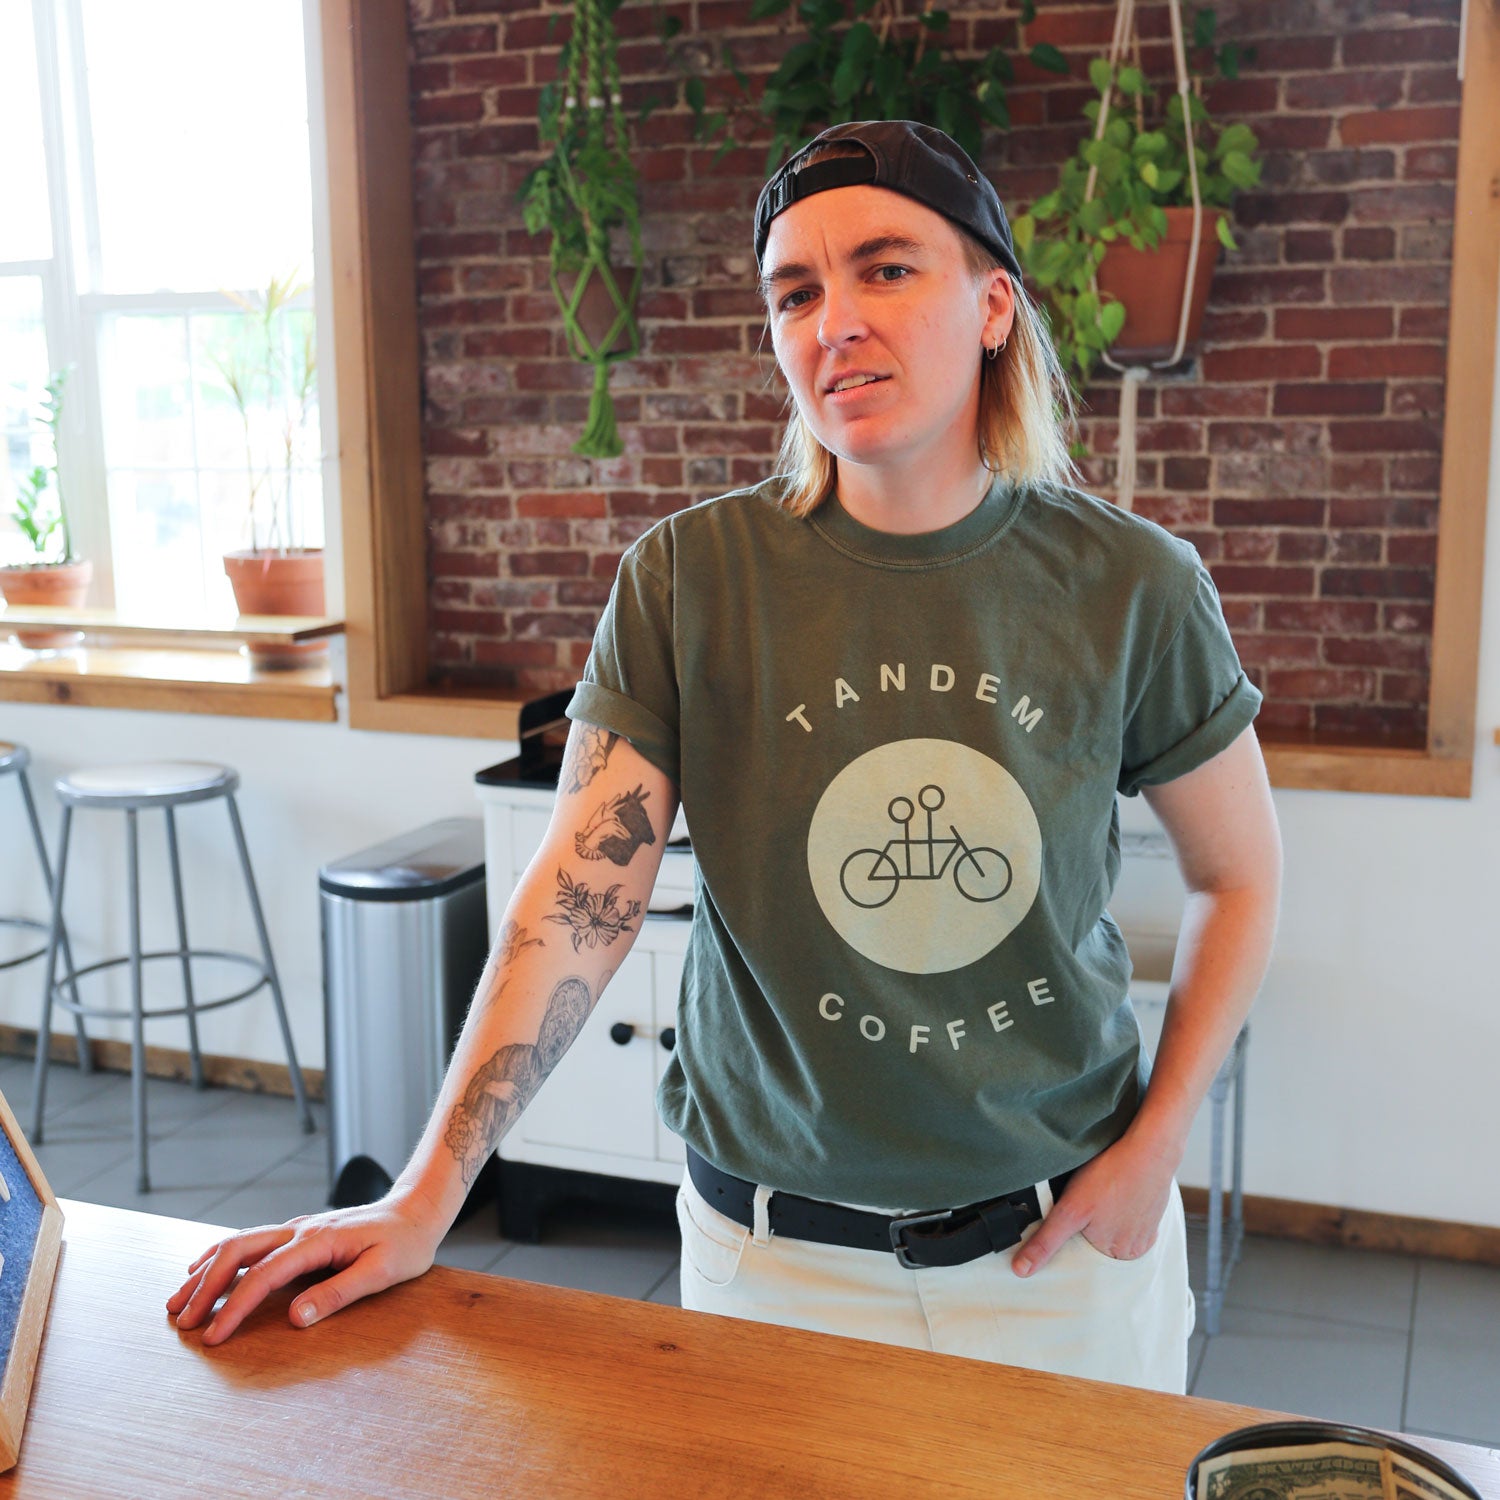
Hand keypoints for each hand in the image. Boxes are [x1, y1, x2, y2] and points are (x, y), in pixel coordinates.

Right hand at [165, 1188, 444, 1344]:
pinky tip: (204, 1267)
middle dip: (205, 1287)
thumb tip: (294, 1318)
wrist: (417, 1210)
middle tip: (181, 1322)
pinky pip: (250, 1241)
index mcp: (317, 1241)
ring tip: (177, 1300)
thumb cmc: (405, 1244)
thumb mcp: (382, 1272)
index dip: (234, 1307)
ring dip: (205, 1270)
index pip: (263, 1276)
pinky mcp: (298, 1232)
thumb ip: (338, 1293)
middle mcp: (299, 1230)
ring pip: (238, 1243)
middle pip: (238, 1251)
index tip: (212, 1336)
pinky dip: (220, 1255)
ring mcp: (296, 1228)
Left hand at [1011, 1132, 1176, 1276]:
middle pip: (1097, 1243)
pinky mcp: (1152, 1213)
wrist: (1150, 1149)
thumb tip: (1021, 1270)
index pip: (1081, 1256)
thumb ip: (1046, 1242)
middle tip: (1088, 1202)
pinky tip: (1115, 1192)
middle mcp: (1132, 1249)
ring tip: (1102, 1195)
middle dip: (1089, 1228)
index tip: (1071, 1220)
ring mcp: (1145, 1230)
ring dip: (1106, 1218)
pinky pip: (1130, 1217)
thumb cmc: (1111, 1175)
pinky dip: (1121, 1208)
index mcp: (1113, 1254)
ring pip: (1114, 1229)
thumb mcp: (1070, 1210)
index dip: (1071, 1239)